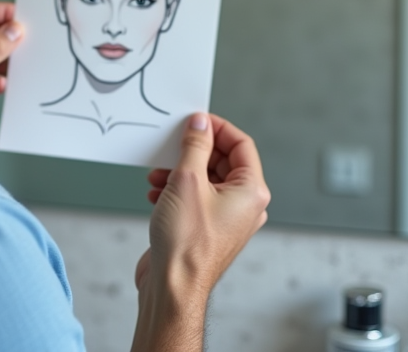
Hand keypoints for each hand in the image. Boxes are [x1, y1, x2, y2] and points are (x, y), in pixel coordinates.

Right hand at [131, 113, 269, 351]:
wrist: (172, 286)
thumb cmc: (186, 244)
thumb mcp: (188, 181)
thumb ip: (195, 146)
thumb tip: (200, 123)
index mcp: (252, 192)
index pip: (241, 144)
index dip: (216, 128)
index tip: (194, 120)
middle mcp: (244, 205)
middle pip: (222, 161)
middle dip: (192, 152)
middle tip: (171, 145)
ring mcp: (226, 219)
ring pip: (205, 179)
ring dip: (179, 171)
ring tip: (157, 174)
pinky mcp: (207, 229)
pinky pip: (195, 197)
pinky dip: (176, 190)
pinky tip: (156, 193)